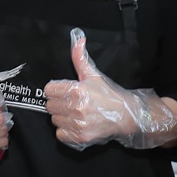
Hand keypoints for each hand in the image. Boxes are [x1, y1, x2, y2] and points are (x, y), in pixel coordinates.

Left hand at [43, 28, 176, 150]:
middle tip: (72, 103)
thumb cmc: (109, 94)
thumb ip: (80, 58)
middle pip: (50, 105)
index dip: (56, 90)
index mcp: (77, 89)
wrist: (127, 115)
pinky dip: (66, 131)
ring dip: (62, 118)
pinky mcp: (81, 137)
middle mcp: (76, 107)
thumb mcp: (94, 75)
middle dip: (59, 103)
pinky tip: (77, 124)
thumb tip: (77, 39)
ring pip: (54, 120)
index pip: (49, 90)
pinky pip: (60, 134)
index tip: (65, 92)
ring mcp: (78, 123)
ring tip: (76, 114)